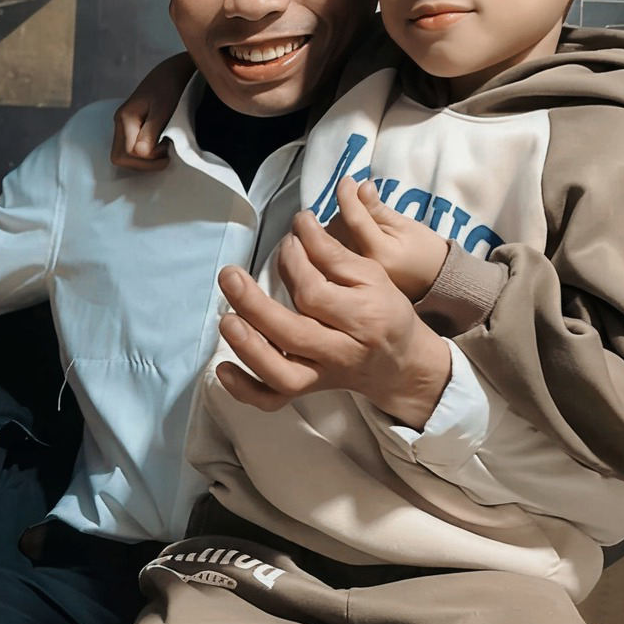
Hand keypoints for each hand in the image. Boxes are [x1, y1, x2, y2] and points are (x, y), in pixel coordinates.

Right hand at [111, 53, 192, 169]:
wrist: (174, 69)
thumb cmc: (172, 86)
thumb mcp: (164, 109)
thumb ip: (151, 132)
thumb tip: (142, 153)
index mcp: (125, 118)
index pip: (129, 153)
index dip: (150, 158)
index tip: (168, 147)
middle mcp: (119, 122)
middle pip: (120, 157)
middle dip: (143, 163)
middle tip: (165, 154)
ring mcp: (123, 123)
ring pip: (125, 154)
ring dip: (144, 159)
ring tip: (164, 148)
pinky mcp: (131, 124)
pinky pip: (131, 146)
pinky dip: (145, 152)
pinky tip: (160, 144)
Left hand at [215, 209, 452, 429]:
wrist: (400, 364)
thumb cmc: (383, 312)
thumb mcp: (372, 277)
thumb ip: (332, 253)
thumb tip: (300, 223)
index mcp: (363, 318)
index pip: (316, 293)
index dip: (291, 264)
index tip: (284, 240)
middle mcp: (341, 352)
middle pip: (294, 334)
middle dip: (255, 305)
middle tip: (230, 276)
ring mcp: (322, 376)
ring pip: (283, 375)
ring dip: (250, 349)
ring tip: (227, 321)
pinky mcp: (306, 390)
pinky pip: (273, 400)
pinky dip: (245, 390)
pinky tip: (223, 368)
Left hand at [326, 178, 449, 301]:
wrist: (432, 282)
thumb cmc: (424, 250)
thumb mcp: (405, 226)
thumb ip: (379, 209)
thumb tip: (362, 187)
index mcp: (380, 253)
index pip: (355, 219)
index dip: (348, 196)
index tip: (347, 180)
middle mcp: (362, 265)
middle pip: (338, 229)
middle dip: (343, 209)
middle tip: (358, 200)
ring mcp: (353, 274)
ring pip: (331, 239)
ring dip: (337, 222)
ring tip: (357, 219)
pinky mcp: (349, 276)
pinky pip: (331, 251)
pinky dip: (335, 236)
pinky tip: (349, 234)